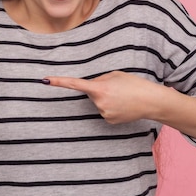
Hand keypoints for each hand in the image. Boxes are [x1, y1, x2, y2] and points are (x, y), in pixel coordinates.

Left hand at [44, 71, 169, 123]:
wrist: (151, 101)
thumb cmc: (134, 84)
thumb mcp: (115, 75)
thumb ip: (99, 79)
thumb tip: (91, 87)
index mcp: (99, 88)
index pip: (75, 84)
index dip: (58, 82)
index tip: (45, 80)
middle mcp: (99, 102)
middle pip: (92, 93)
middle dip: (100, 89)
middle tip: (117, 88)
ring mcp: (103, 113)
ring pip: (99, 103)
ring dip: (107, 98)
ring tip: (122, 97)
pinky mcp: (109, 121)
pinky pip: (105, 111)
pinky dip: (112, 107)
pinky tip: (123, 106)